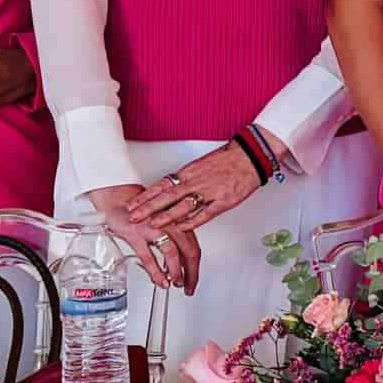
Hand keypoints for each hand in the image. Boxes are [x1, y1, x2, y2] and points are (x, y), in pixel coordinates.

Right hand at [85, 183, 201, 293]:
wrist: (118, 198)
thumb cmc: (142, 211)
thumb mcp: (163, 223)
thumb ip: (173, 238)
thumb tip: (180, 261)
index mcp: (179, 220)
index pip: (194, 247)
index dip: (196, 267)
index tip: (194, 279)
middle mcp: (170, 223)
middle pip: (189, 251)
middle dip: (191, 273)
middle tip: (189, 287)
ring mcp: (154, 228)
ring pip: (172, 253)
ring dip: (176, 272)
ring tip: (176, 284)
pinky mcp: (137, 233)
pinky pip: (150, 257)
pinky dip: (156, 272)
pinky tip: (160, 281)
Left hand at [124, 141, 259, 235]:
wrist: (251, 155)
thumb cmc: (227, 159)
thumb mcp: (200, 165)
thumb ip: (185, 179)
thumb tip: (168, 190)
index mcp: (189, 172)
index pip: (162, 185)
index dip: (146, 196)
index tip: (132, 205)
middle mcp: (196, 182)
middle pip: (168, 196)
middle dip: (148, 208)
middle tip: (133, 217)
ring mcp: (210, 192)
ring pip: (184, 205)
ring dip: (166, 216)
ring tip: (152, 224)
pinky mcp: (224, 201)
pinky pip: (206, 213)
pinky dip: (193, 221)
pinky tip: (182, 228)